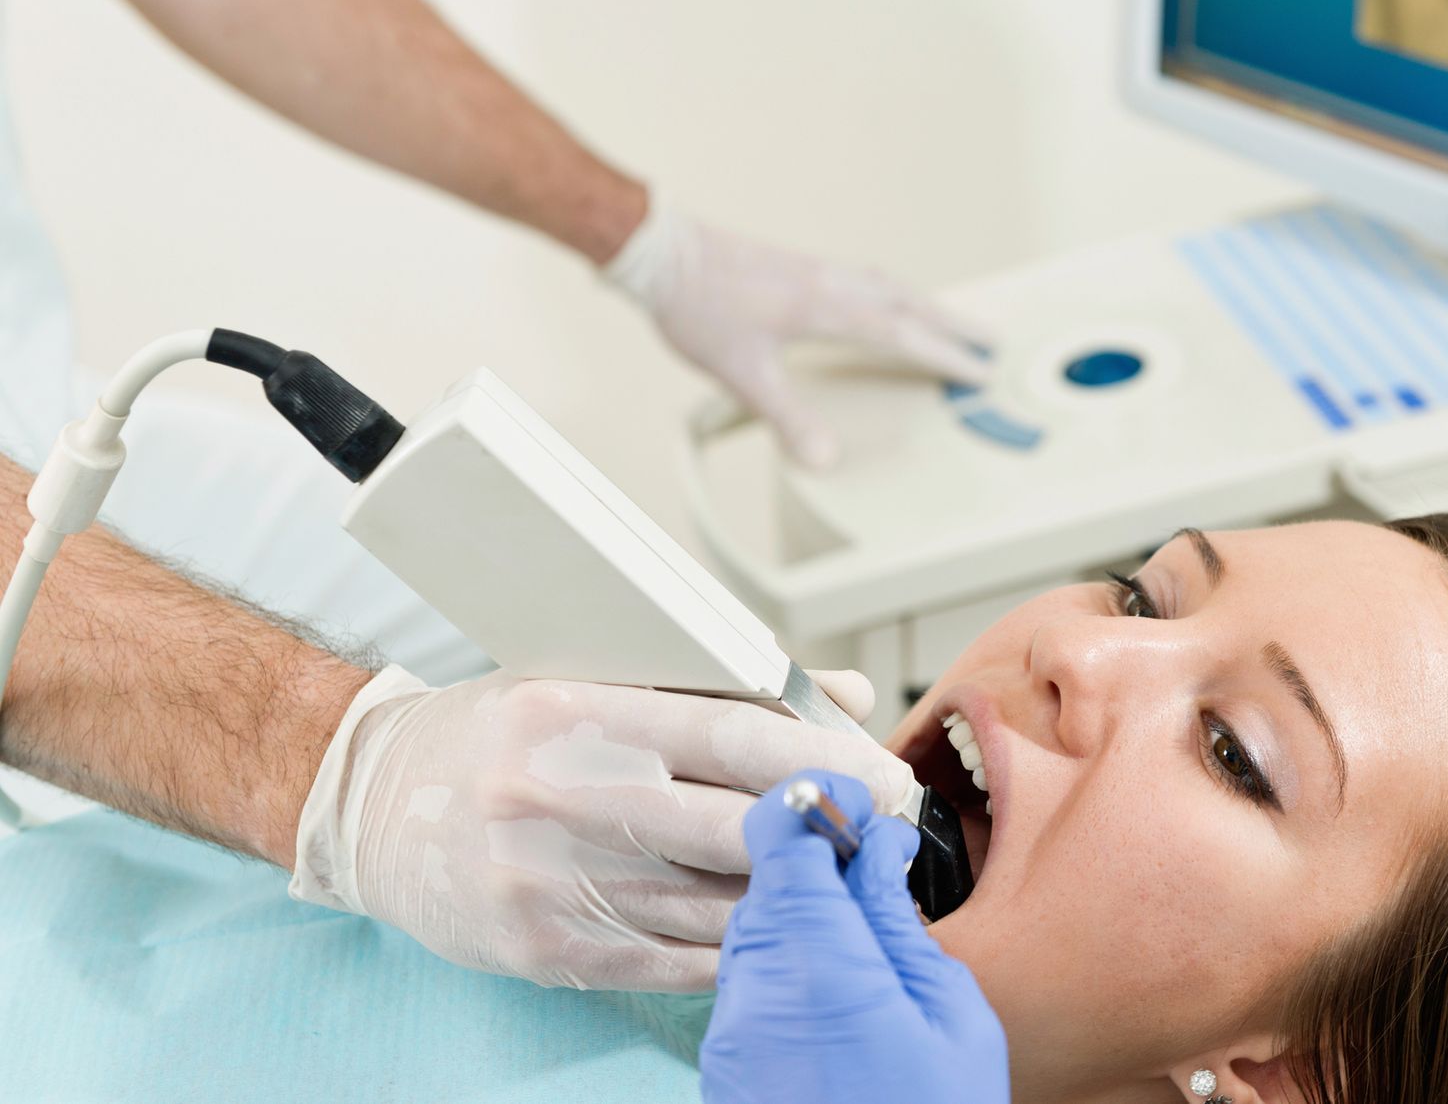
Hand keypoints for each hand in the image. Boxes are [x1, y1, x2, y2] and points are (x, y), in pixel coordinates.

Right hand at [288, 668, 917, 991]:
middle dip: (825, 829)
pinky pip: (672, 959)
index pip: (725, 734)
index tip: (879, 769)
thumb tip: (837, 695)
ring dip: (795, 894)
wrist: (371, 804)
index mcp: (570, 712)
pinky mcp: (545, 950)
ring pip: (709, 901)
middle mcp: (554, 797)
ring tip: (852, 874)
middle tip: (889, 825)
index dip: (817, 757)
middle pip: (728, 825)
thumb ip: (717, 683)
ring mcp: (547, 883)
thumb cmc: (499, 733)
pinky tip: (783, 927)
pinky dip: (738, 945)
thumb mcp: (593, 674)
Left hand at [605, 198, 989, 467]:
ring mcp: (817, 269)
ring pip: (890, 285)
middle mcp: (830, 282)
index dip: (944, 355)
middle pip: (910, 302)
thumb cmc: (699, 308)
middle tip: (992, 340)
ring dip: (927, 304)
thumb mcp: (743, 374)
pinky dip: (894, 292)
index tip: (979, 370)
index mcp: (826, 308)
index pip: (902, 335)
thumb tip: (823, 459)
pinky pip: (867, 277)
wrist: (661, 253)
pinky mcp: (800, 266)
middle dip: (954, 324)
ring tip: (951, 321)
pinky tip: (884, 300)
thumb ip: (788, 417)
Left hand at [700, 771, 1009, 1103]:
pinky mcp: (724, 1066)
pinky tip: (838, 995)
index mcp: (818, 963)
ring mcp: (731, 1032)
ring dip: (802, 917)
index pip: (781, 834)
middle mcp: (755, 989)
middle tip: (876, 873)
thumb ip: (899, 920)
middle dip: (817, 863)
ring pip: (753, 929)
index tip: (856, 804)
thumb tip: (876, 851)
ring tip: (866, 945)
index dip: (816, 803)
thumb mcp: (951, 1017)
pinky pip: (747, 983)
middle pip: (764, 878)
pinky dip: (786, 967)